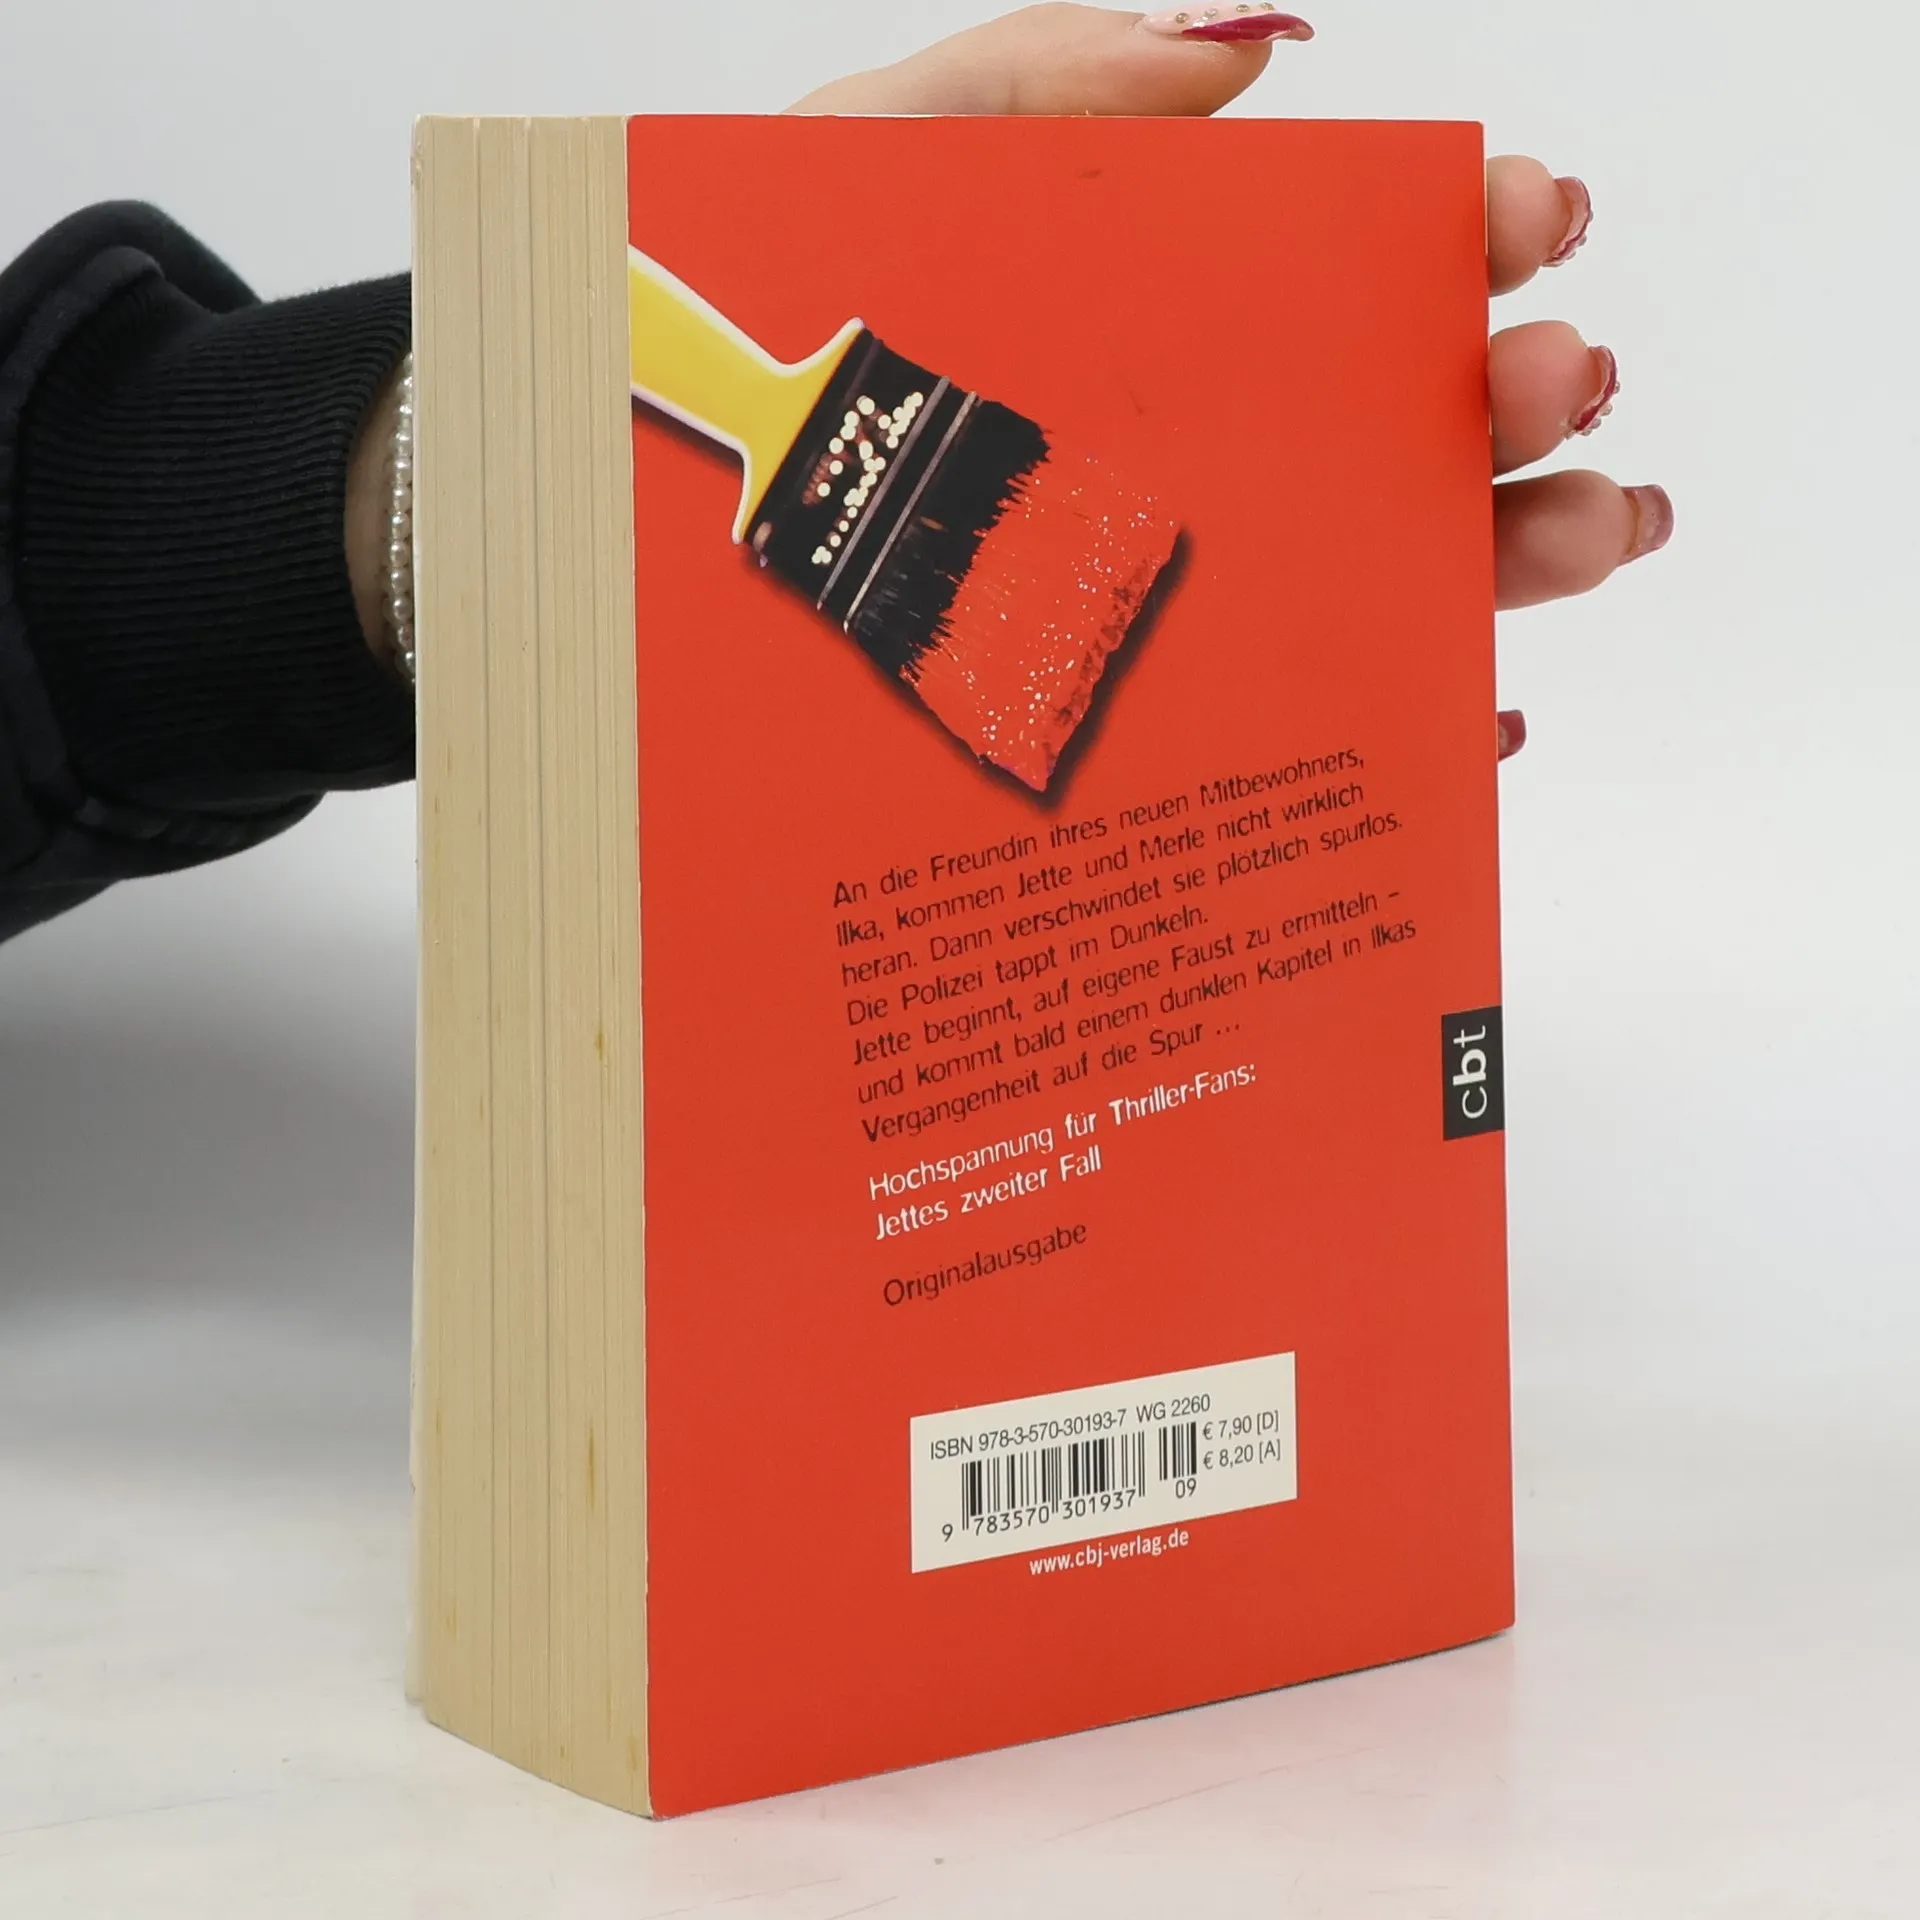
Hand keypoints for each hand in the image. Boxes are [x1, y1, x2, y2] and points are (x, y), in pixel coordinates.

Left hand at [792, 4, 1673, 760]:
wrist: (634, 533)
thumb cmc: (738, 352)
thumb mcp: (871, 161)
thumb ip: (1043, 86)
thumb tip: (1248, 56)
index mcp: (1153, 326)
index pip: (1343, 276)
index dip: (1458, 238)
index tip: (1525, 224)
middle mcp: (1189, 464)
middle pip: (1394, 431)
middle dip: (1510, 396)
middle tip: (1547, 384)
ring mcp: (1178, 602)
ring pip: (1388, 581)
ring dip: (1515, 552)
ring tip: (1587, 528)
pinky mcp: (1142, 735)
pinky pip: (1305, 740)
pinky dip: (1409, 730)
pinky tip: (1470, 716)